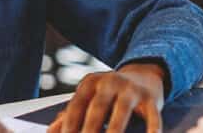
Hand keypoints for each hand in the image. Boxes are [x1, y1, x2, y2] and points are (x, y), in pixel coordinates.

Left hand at [49, 63, 166, 132]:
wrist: (144, 75)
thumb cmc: (109, 94)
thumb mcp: (89, 98)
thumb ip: (70, 115)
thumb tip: (50, 132)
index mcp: (90, 83)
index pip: (76, 105)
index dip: (69, 125)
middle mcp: (110, 82)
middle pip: (97, 108)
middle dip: (89, 130)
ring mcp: (132, 89)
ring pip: (122, 111)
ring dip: (115, 131)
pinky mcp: (152, 99)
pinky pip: (152, 117)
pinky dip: (152, 130)